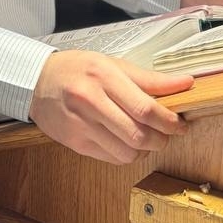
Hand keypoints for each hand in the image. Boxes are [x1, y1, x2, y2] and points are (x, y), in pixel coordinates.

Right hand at [28, 50, 192, 163]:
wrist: (37, 82)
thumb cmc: (78, 69)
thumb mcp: (112, 64)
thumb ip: (149, 78)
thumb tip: (185, 83)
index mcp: (103, 76)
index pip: (145, 107)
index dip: (169, 120)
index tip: (182, 124)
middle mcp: (91, 101)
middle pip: (138, 134)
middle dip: (162, 139)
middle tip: (168, 133)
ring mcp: (81, 125)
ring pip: (127, 152)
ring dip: (146, 149)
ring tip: (149, 138)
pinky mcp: (76, 143)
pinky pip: (112, 158)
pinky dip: (128, 154)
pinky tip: (129, 142)